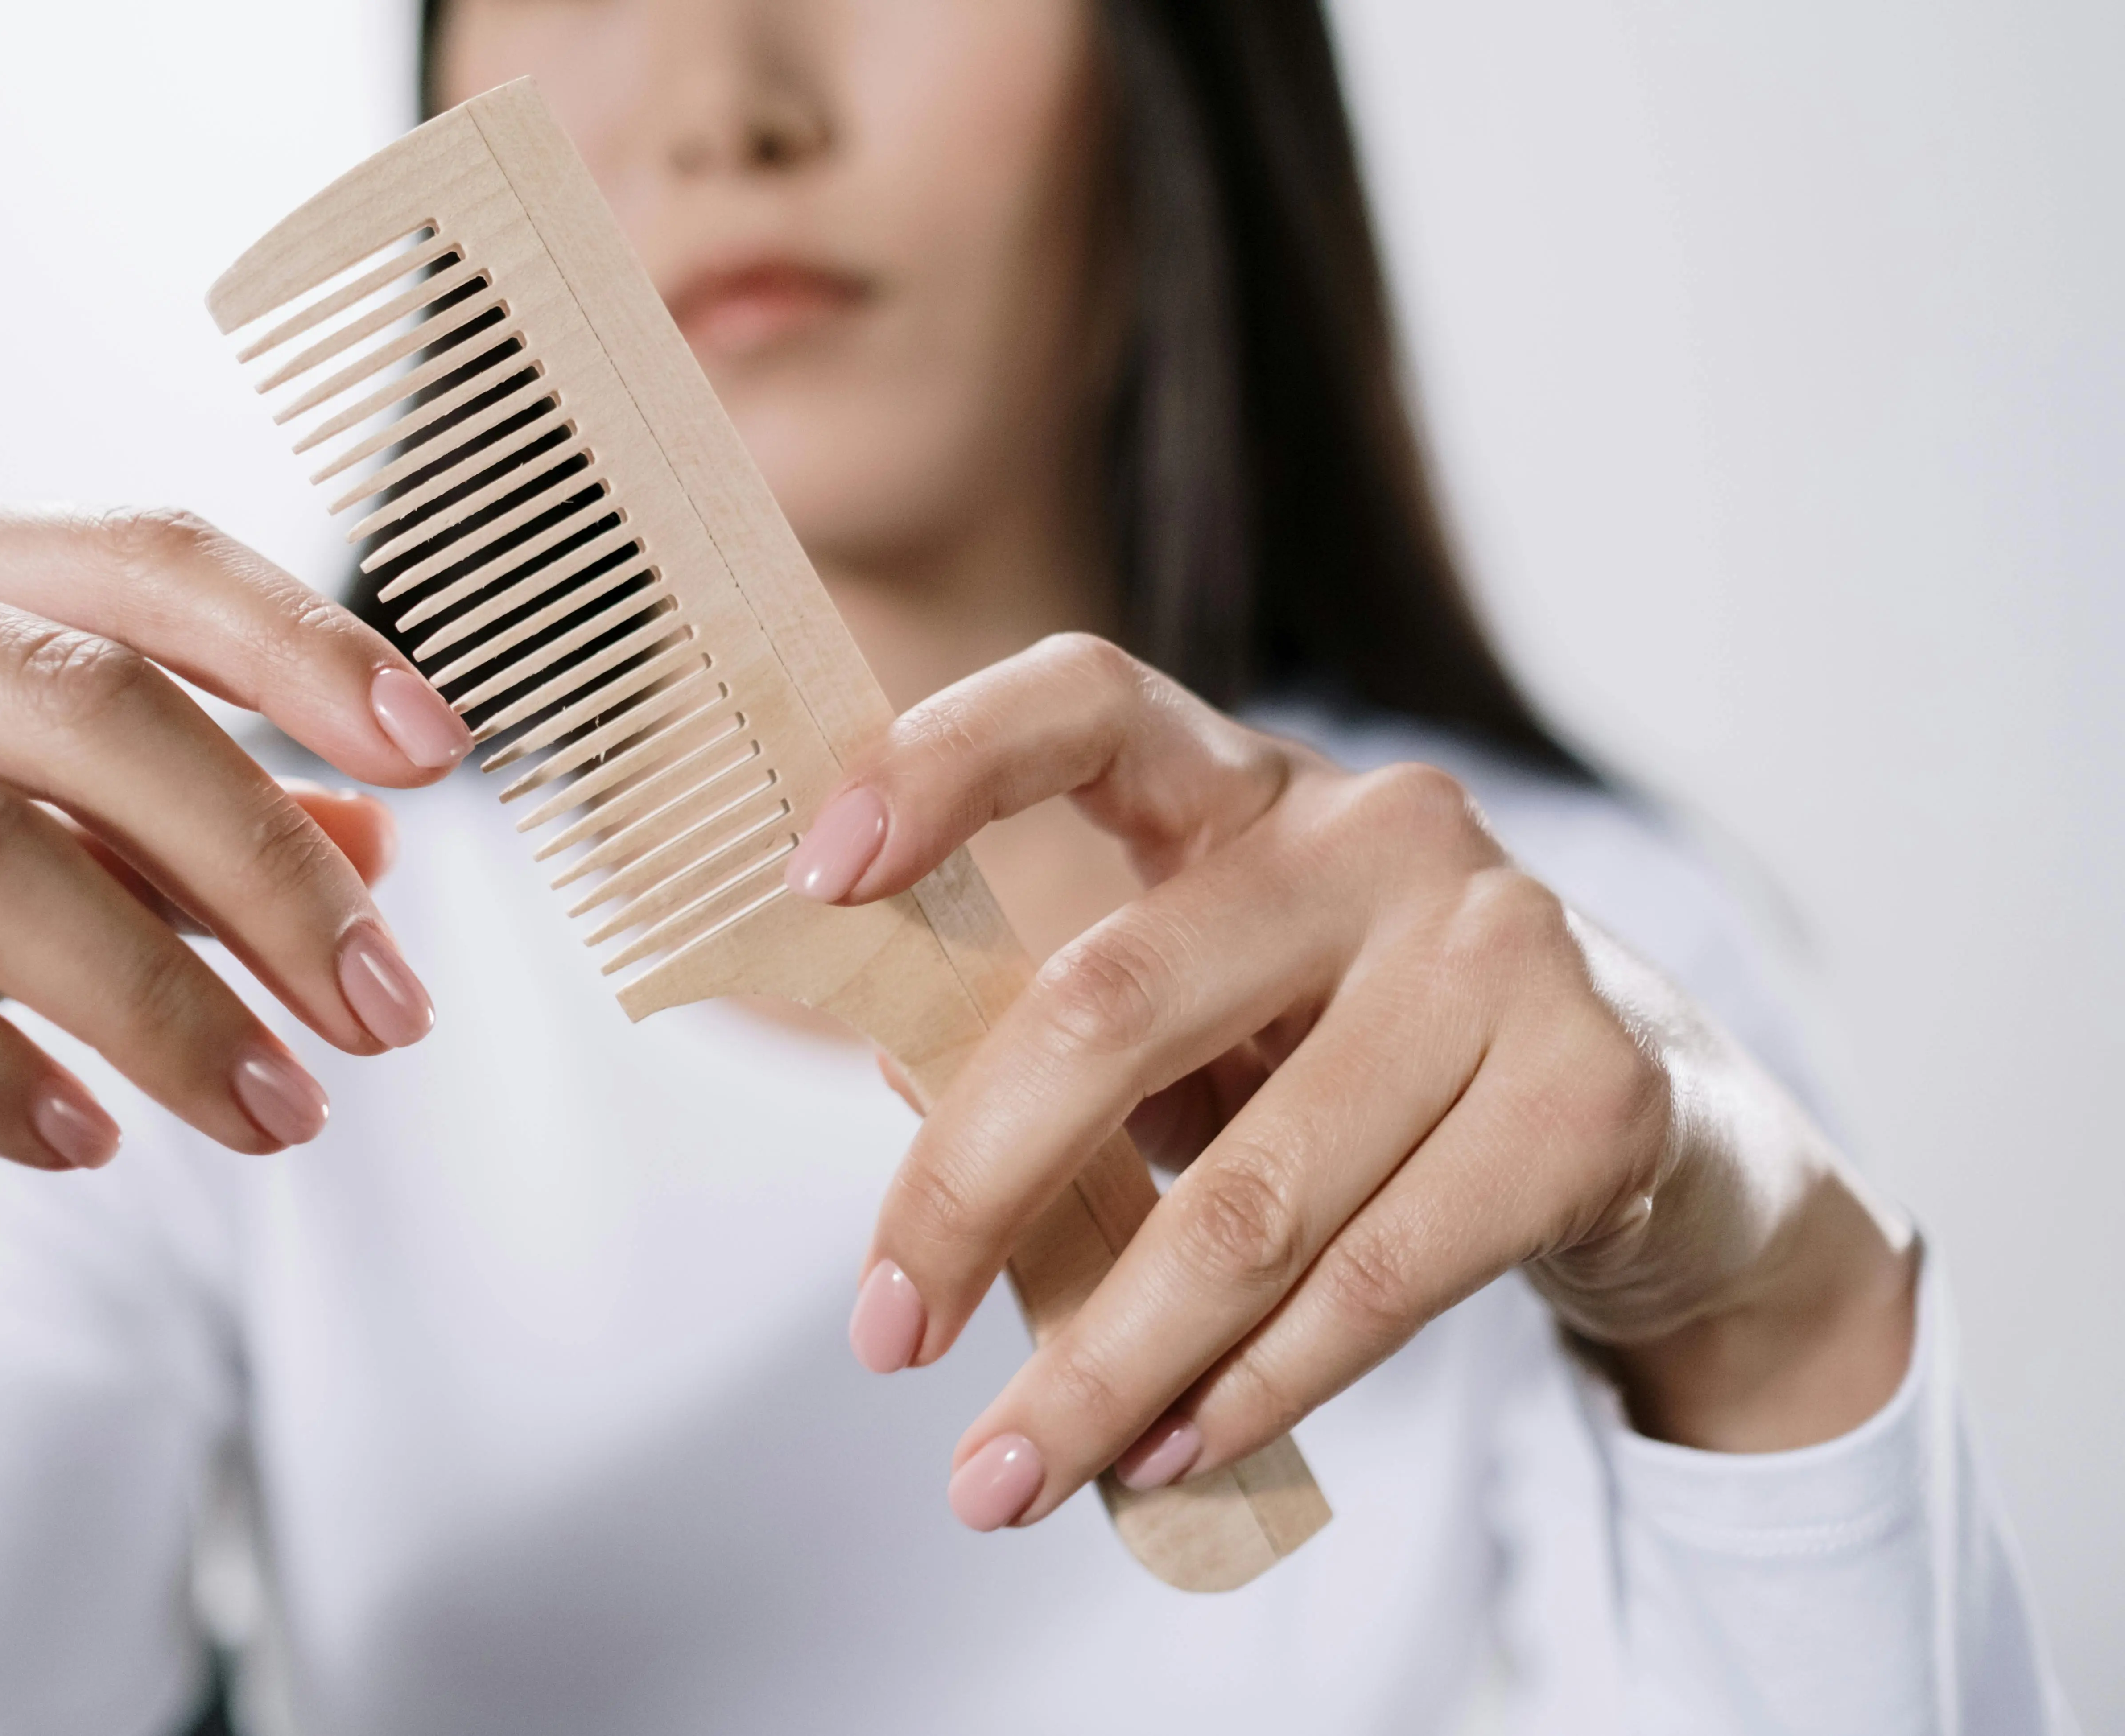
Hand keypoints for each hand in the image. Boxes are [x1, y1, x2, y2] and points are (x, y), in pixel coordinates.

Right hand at [0, 496, 471, 1330]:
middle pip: (74, 702)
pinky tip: (86, 1139)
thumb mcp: (16, 841)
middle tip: (381, 1012)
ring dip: (153, 999)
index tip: (444, 755)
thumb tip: (375, 844)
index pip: (140, 556)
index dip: (306, 647)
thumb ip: (176, 831)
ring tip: (273, 1109)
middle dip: (260, 868)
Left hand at [786, 635, 1916, 1532]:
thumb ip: (1072, 1045)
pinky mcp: (1592, 1093)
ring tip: (1004, 1474)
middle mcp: (1379, 832)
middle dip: (970, 1193)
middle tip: (879, 1339)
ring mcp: (1502, 949)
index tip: (815, 871)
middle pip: (1117, 1005)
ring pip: (1244, 1199)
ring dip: (1101, 1363)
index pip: (1084, 705)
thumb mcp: (1214, 1020)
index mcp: (1250, 785)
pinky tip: (1165, 1451)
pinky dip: (1248, 1390)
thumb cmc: (1362, 1062)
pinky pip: (1372, 1280)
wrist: (1659, 1129)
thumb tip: (901, 1112)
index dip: (941, 764)